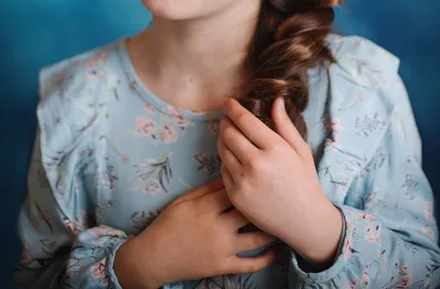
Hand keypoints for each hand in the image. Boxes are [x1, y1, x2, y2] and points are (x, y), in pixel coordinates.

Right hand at [114, 177, 279, 288]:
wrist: (155, 256)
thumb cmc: (169, 222)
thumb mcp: (186, 199)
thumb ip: (209, 187)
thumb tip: (232, 172)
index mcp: (207, 206)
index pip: (236, 188)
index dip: (252, 180)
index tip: (264, 173)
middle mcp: (218, 227)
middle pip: (251, 211)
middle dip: (267, 201)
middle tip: (282, 193)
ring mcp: (222, 249)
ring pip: (256, 238)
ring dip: (272, 229)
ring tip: (284, 218)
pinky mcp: (223, 266)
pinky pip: (250, 264)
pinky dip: (267, 258)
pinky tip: (277, 249)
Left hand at [218, 96, 341, 263]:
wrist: (304, 221)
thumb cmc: (304, 181)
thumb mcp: (300, 150)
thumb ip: (285, 124)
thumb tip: (276, 100)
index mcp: (275, 149)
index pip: (245, 120)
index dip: (233, 108)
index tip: (228, 101)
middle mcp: (256, 164)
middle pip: (229, 133)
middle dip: (224, 120)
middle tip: (226, 116)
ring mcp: (244, 181)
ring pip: (222, 150)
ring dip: (222, 137)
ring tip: (228, 132)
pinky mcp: (235, 195)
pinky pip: (222, 169)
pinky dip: (225, 158)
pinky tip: (233, 155)